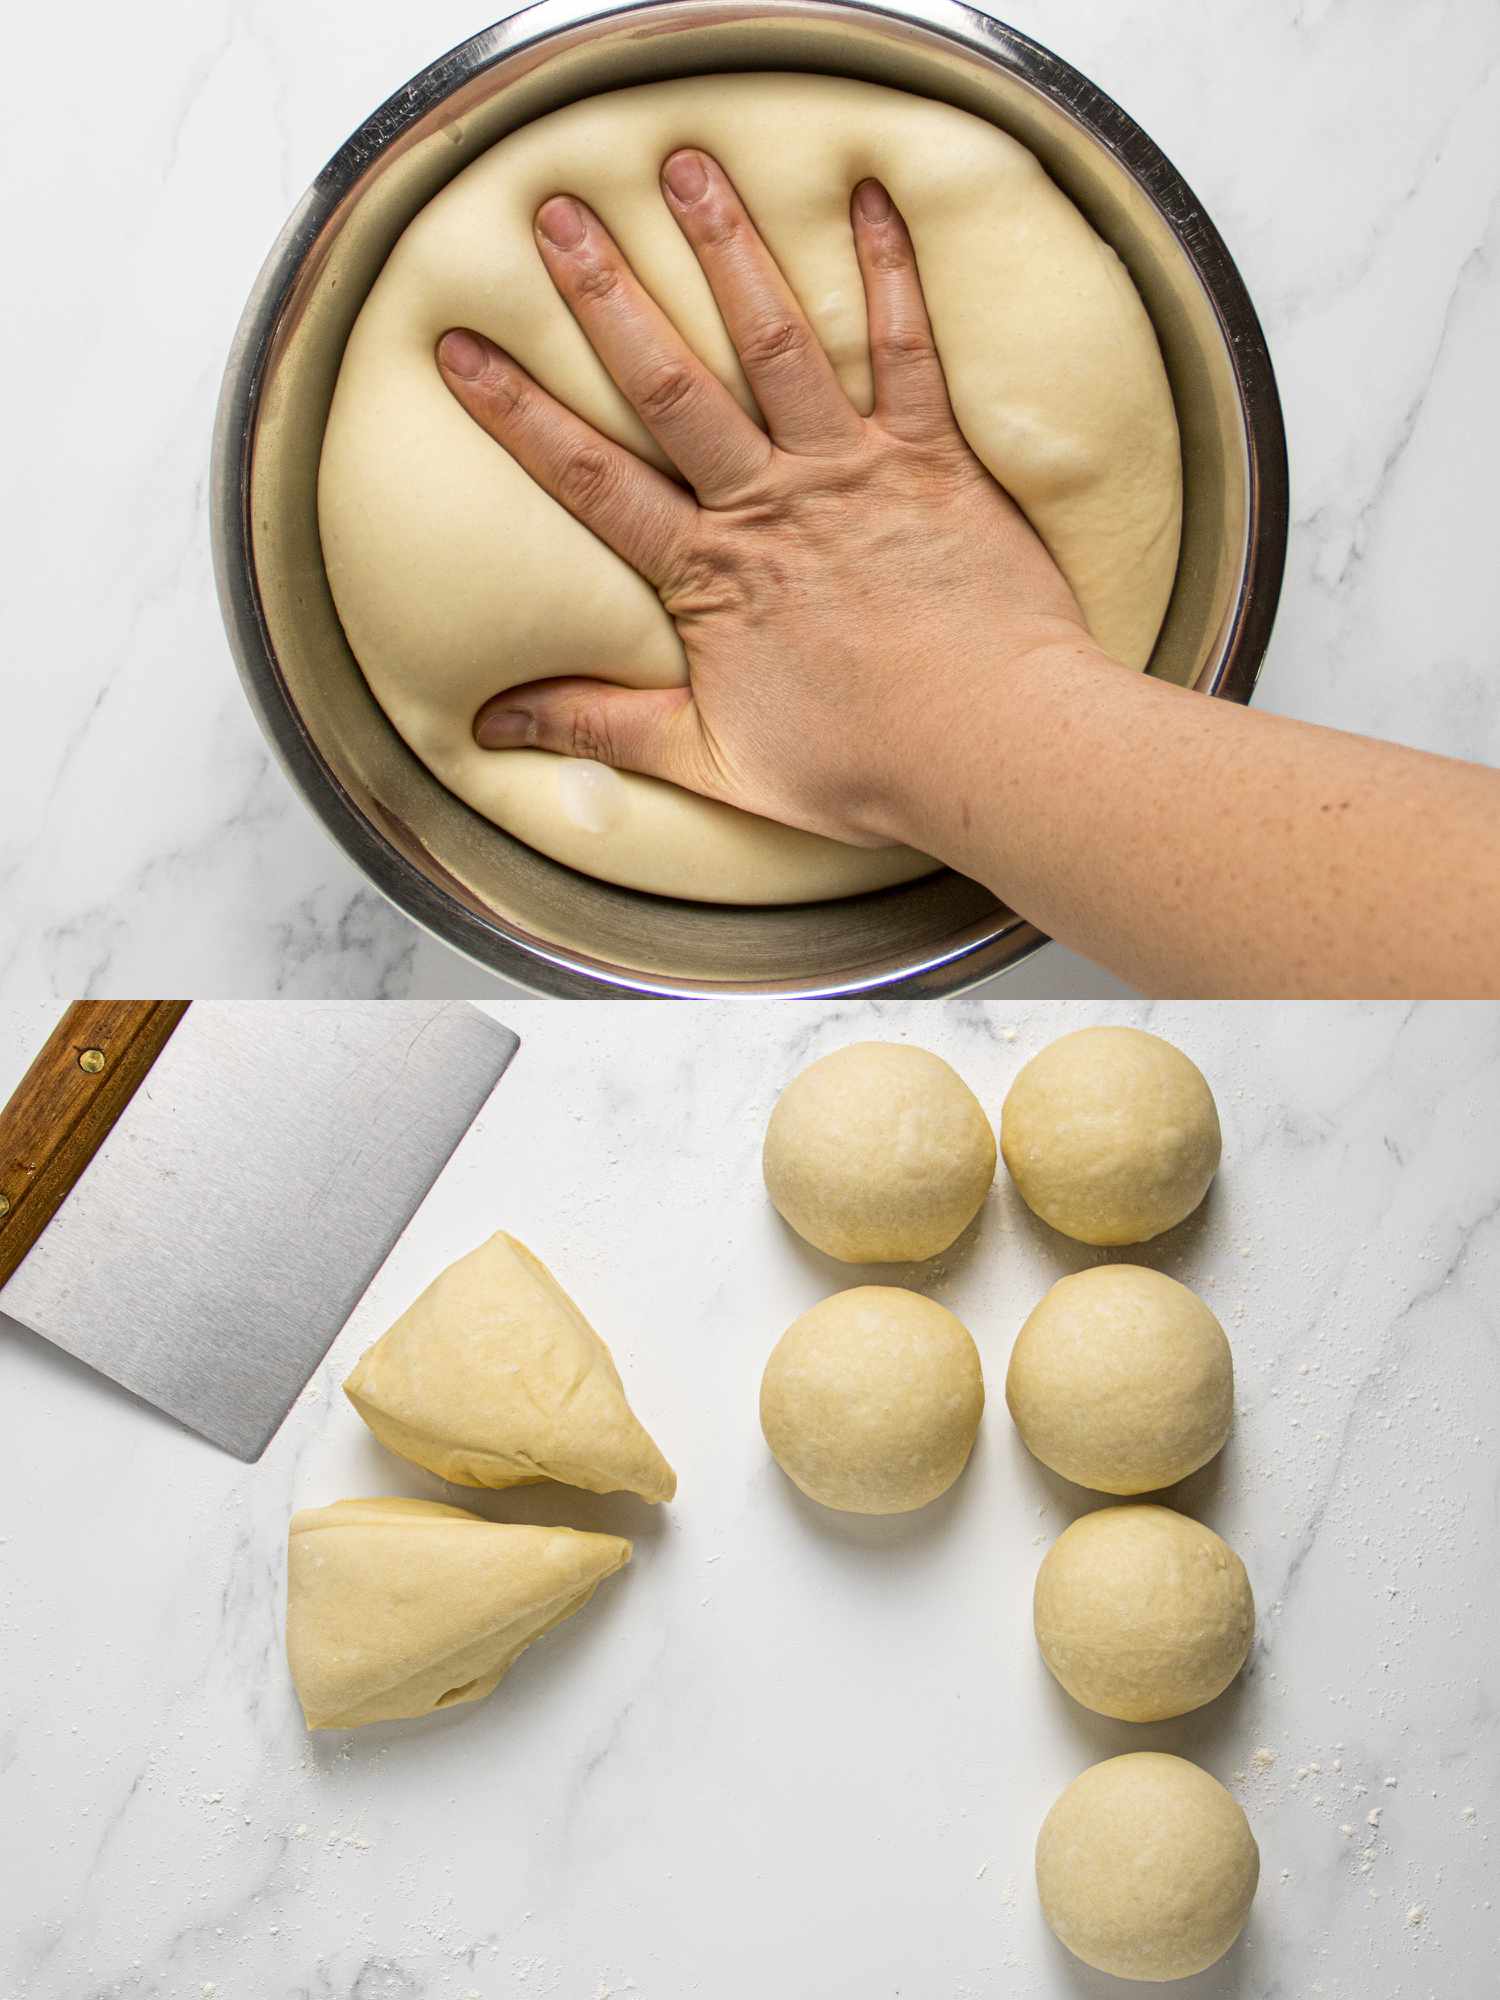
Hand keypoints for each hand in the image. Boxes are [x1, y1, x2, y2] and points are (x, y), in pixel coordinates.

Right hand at [435, 149, 1097, 851]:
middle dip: (609, 296)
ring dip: (728, 251)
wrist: (984, 748)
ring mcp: (850, 473)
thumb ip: (603, 725)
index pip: (591, 479)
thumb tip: (493, 726)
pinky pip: (907, 351)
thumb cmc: (857, 764)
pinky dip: (889, 273)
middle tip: (556, 212)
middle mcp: (769, 505)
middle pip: (671, 386)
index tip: (461, 348)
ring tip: (685, 165)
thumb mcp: (710, 760)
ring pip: (775, 344)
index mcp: (708, 574)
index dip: (519, 413)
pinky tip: (869, 198)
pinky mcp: (930, 459)